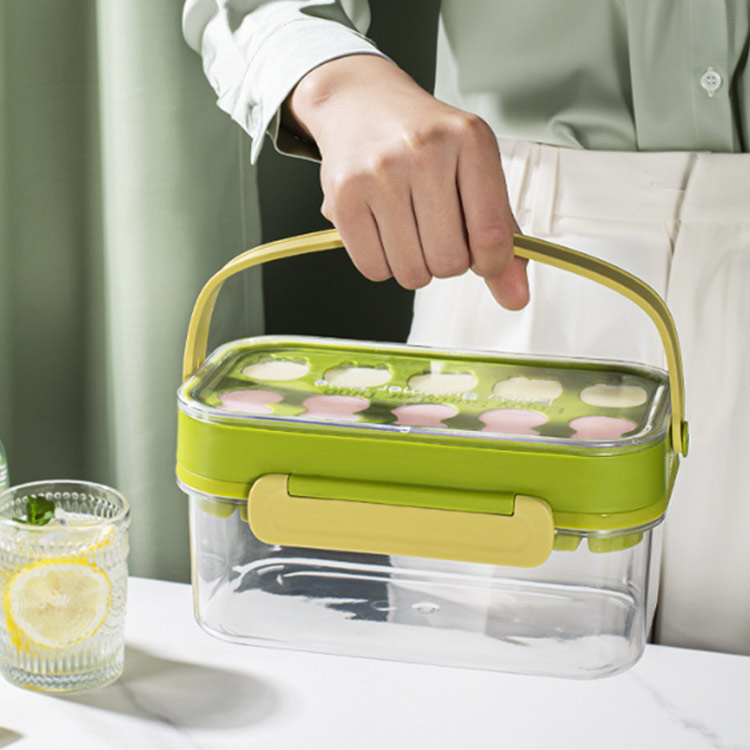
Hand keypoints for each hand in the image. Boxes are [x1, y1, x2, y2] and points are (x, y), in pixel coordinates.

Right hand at [285, 55, 528, 309]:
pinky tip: (384, 231)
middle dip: (448, 261)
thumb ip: (501, 234)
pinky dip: (383, 264)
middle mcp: (424, 151)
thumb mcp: (474, 170)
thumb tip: (515, 297)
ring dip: (415, 265)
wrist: (361, 103)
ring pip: (411, 272)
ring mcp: (379, 173)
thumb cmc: (423, 141)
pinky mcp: (343, 197)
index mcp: (469, 140)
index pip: (491, 234)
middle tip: (438, 231)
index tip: (485, 258)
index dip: (492, 263)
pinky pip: (374, 269)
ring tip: (409, 229)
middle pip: (449, 262)